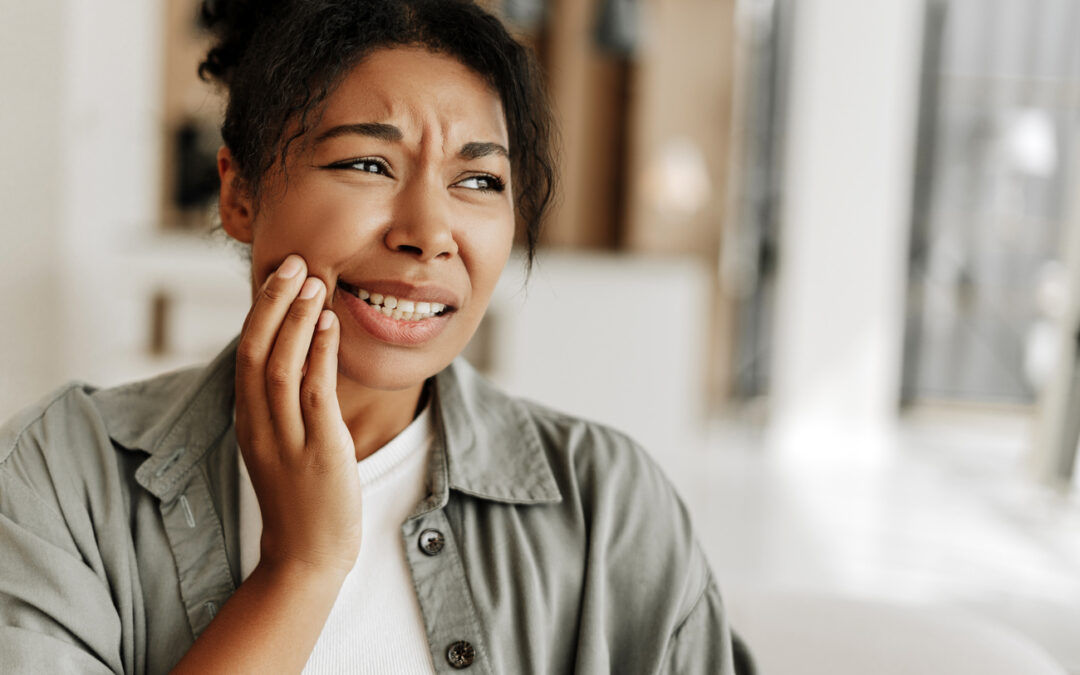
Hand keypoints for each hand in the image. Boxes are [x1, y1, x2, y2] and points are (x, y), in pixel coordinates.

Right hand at [234, 254, 361, 577]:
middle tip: (295, 263)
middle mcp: (259, 425)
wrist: (306, 555)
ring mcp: (286, 439)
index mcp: (248, 420)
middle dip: (274, 303)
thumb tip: (299, 352)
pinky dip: (320, 354)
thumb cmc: (299, 495)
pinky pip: (314, 394)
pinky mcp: (319, 452)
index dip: (263, 310)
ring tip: (315, 283)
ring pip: (280, 366)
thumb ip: (281, 403)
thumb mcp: (279, 443)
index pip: (245, 352)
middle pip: (256, 350)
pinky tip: (331, 325)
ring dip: (298, 320)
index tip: (282, 274)